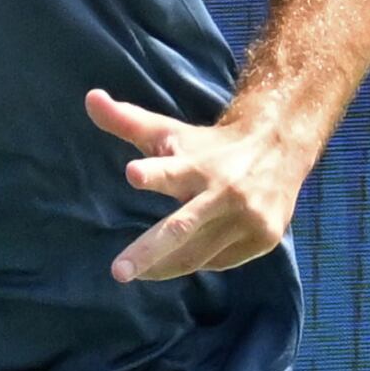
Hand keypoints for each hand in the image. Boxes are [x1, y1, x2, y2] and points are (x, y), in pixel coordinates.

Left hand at [86, 88, 308, 283]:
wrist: (280, 147)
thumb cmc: (210, 147)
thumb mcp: (170, 133)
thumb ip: (127, 121)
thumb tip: (90, 97)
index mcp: (198, 165)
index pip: (172, 170)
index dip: (153, 173)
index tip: (133, 173)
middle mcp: (224, 192)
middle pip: (181, 227)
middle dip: (148, 251)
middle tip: (118, 272)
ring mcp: (247, 218)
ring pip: (197, 254)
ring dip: (162, 267)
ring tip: (134, 272)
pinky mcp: (263, 237)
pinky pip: (218, 261)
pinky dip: (196, 262)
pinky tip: (176, 261)